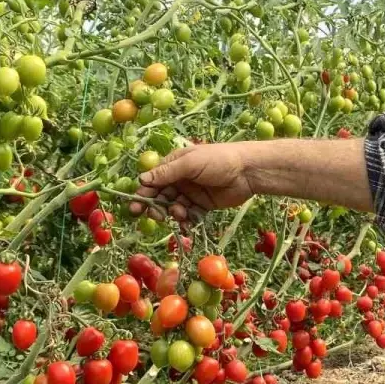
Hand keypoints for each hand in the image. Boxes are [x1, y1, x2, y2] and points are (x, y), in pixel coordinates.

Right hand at [129, 143, 252, 221]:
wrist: (248, 171)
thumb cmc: (218, 160)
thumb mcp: (190, 163)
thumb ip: (166, 173)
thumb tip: (141, 180)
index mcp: (175, 164)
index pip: (153, 180)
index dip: (144, 193)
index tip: (136, 206)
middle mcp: (180, 178)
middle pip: (161, 195)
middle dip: (155, 206)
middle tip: (154, 216)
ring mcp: (192, 192)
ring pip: (174, 207)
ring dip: (173, 212)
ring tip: (179, 213)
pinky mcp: (203, 205)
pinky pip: (189, 215)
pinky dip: (185, 220)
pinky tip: (186, 223)